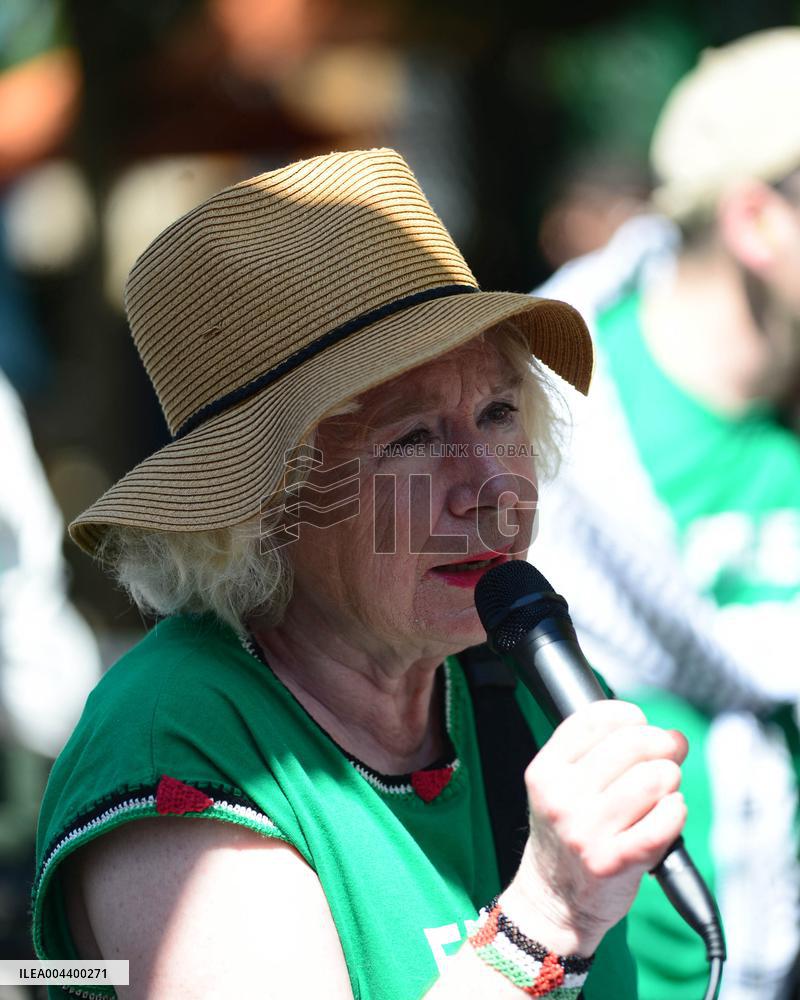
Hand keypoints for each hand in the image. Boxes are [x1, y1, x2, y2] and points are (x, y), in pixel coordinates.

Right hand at [502, 700, 687, 956]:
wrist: (555, 899)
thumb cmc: (567, 834)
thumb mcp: (558, 786)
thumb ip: (593, 753)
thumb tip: (661, 732)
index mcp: (545, 771)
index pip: (594, 719)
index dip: (628, 715)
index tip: (640, 722)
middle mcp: (562, 798)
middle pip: (631, 744)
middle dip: (662, 742)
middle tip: (672, 749)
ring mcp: (587, 831)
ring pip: (654, 779)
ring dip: (670, 779)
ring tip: (665, 788)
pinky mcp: (615, 862)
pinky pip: (664, 822)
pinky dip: (677, 812)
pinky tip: (671, 812)